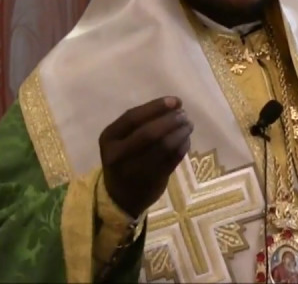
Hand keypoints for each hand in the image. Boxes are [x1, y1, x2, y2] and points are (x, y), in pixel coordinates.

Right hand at [99, 96, 193, 216]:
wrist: (120, 197)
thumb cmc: (124, 159)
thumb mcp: (121, 140)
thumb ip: (142, 123)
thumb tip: (175, 105)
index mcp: (109, 138)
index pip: (132, 117)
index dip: (156, 107)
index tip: (176, 101)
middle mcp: (118, 154)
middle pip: (149, 133)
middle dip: (171, 121)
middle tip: (184, 115)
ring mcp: (134, 170)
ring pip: (163, 147)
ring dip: (180, 133)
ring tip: (188, 126)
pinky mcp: (151, 181)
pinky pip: (172, 160)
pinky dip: (183, 147)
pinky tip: (186, 140)